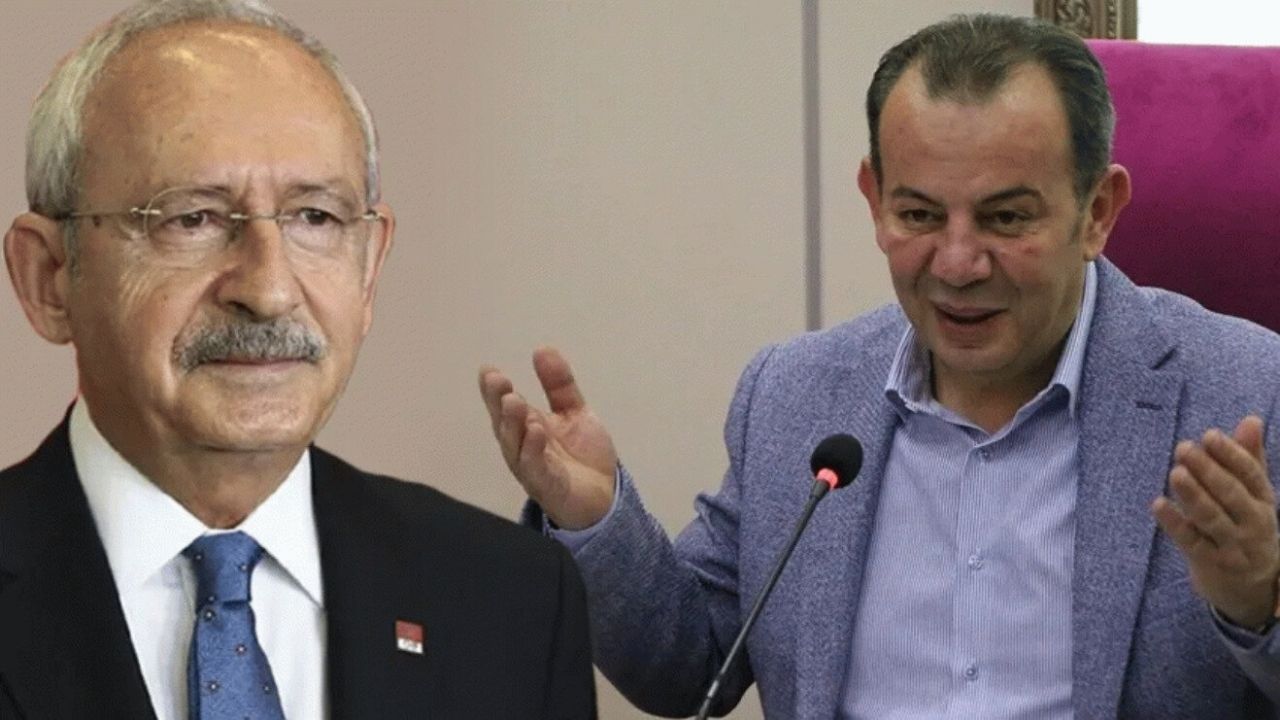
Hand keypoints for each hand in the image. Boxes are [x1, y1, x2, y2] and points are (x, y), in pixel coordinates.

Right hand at [479, 346, 617, 529]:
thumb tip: (542, 349)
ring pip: (514, 446)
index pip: (505, 406)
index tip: (488, 369)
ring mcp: (532, 468)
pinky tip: (536, 431)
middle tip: (497, 380)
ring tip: (513, 400)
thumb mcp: (573, 411)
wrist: (606, 496)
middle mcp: (523, 447)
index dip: (495, 390)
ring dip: (512, 423)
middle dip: (498, 402)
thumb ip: (559, 384)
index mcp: (527, 427)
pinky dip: (533, 450)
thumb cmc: (582, 456)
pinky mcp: (547, 486)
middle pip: (504, 424)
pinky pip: (535, 468)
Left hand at [1152, 416, 1279, 628]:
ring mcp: (1233, 546)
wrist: (1251, 588)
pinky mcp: (1211, 564)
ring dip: (1193, 495)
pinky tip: (1157, 505)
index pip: (1251, 475)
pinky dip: (1174, 523)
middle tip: (1183, 448)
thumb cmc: (1247, 527)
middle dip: (1208, 470)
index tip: (1209, 435)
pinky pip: (1191, 542)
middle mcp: (1253, 523)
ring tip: (1175, 473)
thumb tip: (1250, 420)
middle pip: (1231, 494)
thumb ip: (1249, 459)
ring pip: (1212, 518)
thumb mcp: (1254, 496)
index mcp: (1263, 502)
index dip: (1231, 454)